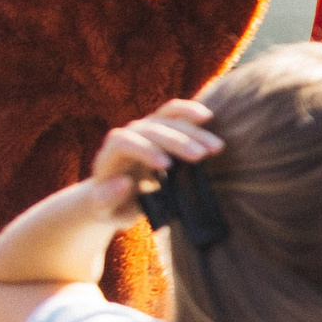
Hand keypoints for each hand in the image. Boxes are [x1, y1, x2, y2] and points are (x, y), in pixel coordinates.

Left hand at [90, 100, 221, 218]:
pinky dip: (190, 111)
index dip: (144, 150)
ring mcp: (145, 128)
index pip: (123, 142)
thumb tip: (124, 182)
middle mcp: (127, 135)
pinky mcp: (161, 125)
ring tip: (216, 147)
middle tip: (200, 156)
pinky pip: (174, 111)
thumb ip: (108, 199)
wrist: (117, 195)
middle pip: (151, 129)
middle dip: (176, 141)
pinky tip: (208, 117)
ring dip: (193, 131)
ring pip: (167, 119)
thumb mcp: (105, 210)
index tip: (165, 166)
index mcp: (110, 155)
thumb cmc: (112, 206)